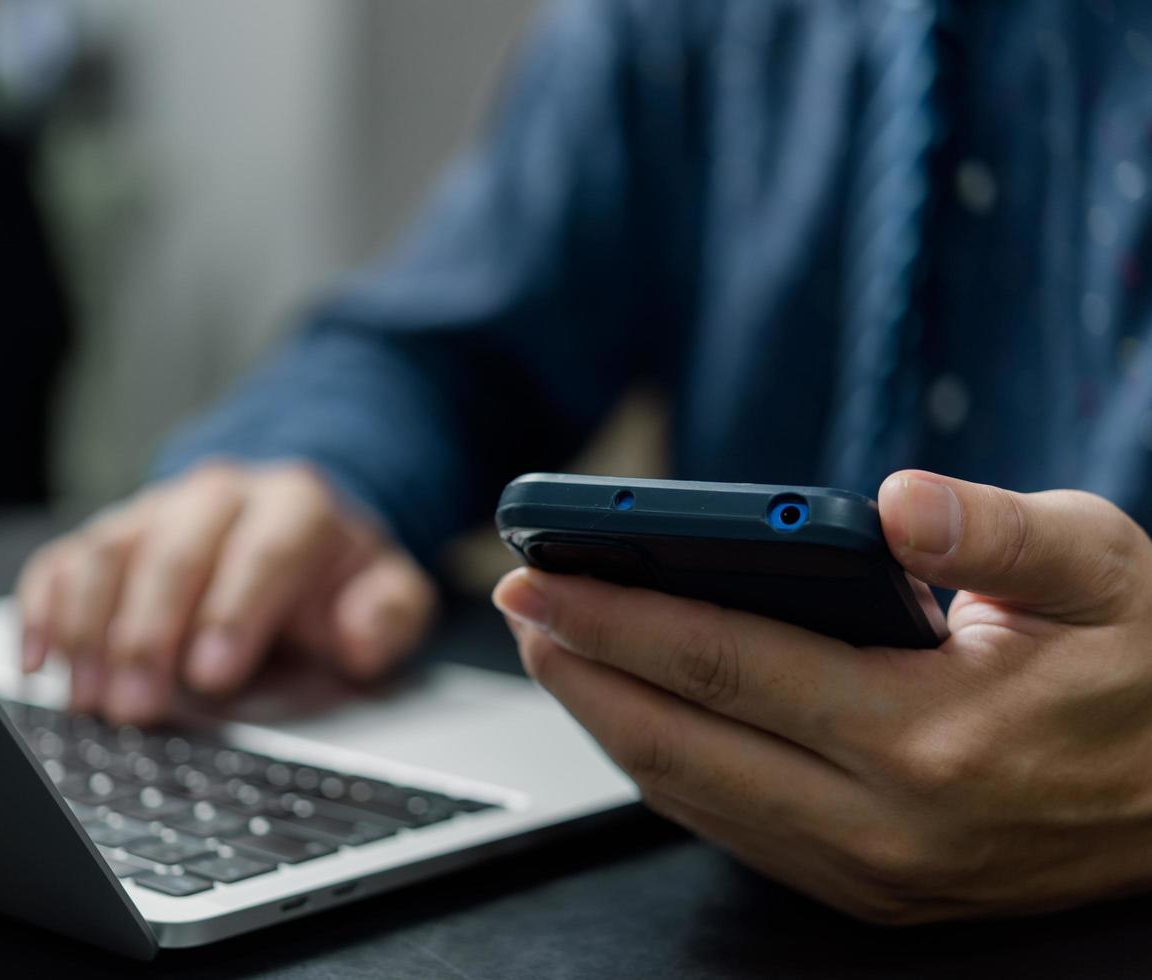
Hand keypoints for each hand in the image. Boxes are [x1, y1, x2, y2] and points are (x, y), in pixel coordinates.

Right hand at [17, 460, 436, 723]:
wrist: (295, 528)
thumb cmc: (334, 575)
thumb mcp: (388, 591)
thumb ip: (390, 612)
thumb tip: (359, 635)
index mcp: (295, 505)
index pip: (262, 550)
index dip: (234, 610)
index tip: (212, 673)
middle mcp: (218, 496)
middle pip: (174, 553)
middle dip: (151, 633)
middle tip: (138, 706)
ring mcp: (156, 511)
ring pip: (110, 554)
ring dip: (91, 630)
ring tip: (91, 701)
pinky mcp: (111, 536)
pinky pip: (63, 560)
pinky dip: (42, 608)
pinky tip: (39, 660)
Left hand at [494, 470, 1151, 922]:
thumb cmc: (1147, 670)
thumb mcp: (1103, 567)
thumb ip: (997, 530)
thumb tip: (898, 500)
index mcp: (929, 735)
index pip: (724, 662)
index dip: (615, 615)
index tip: (536, 576)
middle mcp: (882, 822)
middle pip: (676, 741)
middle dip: (577, 671)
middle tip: (514, 609)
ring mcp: (867, 872)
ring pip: (688, 796)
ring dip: (604, 722)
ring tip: (553, 652)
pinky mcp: (865, 891)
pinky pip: (728, 829)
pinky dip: (661, 768)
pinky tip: (630, 716)